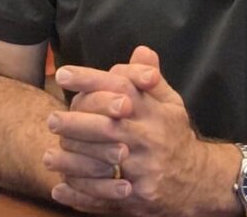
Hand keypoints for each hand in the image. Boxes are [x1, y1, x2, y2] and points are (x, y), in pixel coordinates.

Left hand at [46, 46, 210, 215]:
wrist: (198, 181)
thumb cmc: (175, 136)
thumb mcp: (171, 104)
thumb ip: (152, 79)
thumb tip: (140, 50)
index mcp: (156, 112)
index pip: (123, 87)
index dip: (92, 79)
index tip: (64, 73)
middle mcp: (150, 138)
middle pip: (109, 126)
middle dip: (77, 122)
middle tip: (52, 119)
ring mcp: (145, 169)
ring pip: (103, 163)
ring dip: (72, 161)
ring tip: (48, 156)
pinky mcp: (139, 196)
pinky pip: (105, 197)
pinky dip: (80, 195)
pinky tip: (59, 189)